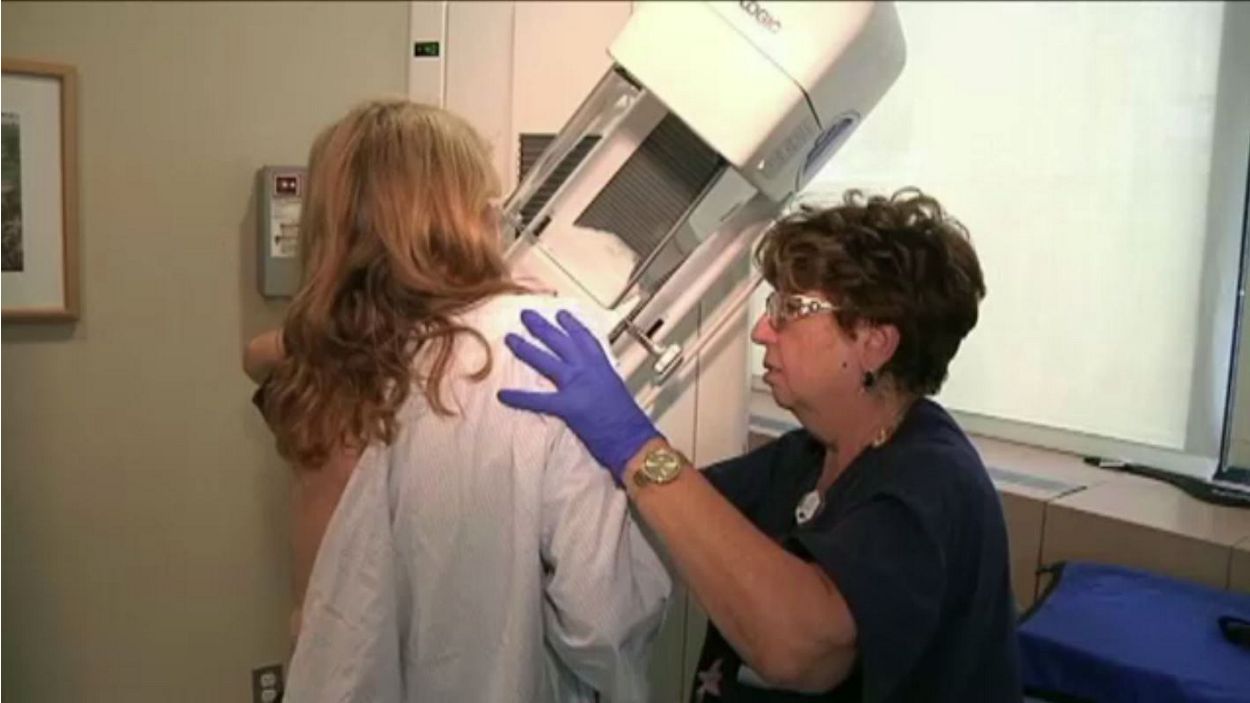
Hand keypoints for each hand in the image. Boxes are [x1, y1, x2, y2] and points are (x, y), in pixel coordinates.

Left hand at [498, 310, 660, 482]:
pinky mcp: (567, 406)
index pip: (585, 339)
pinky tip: (502, 395)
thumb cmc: (630, 423)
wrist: (634, 441)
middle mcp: (588, 370)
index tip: (560, 313)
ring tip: (509, 338)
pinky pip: (538, 400)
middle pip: (561, 342)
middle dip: (541, 326)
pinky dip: (519, 398)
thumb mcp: (617, 393)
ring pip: (545, 361)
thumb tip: (592, 384)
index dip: (571, 325)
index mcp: (603, 367)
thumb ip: (601, 383)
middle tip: (525, 314)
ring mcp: (576, 386)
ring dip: (525, 348)